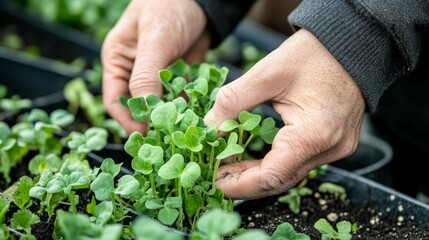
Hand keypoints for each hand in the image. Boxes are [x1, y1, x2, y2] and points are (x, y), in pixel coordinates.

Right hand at [102, 0, 209, 132]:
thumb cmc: (169, 5)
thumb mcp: (155, 39)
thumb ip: (146, 73)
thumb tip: (143, 109)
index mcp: (118, 61)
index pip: (114, 99)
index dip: (127, 119)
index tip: (144, 133)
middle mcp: (136, 72)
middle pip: (138, 107)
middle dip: (152, 122)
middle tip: (168, 137)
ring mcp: (159, 76)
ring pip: (162, 106)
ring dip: (173, 116)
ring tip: (186, 126)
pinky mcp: (180, 77)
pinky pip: (182, 98)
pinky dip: (190, 105)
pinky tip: (200, 111)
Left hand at [204, 29, 365, 199]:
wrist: (353, 44)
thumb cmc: (314, 54)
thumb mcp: (267, 73)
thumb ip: (233, 102)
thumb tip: (209, 128)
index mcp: (314, 134)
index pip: (271, 176)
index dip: (239, 184)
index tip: (214, 183)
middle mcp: (330, 148)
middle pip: (280, 181)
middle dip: (244, 183)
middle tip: (215, 177)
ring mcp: (336, 148)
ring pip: (290, 174)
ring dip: (258, 174)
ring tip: (228, 169)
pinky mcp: (336, 143)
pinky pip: (300, 163)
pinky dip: (274, 163)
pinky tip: (252, 159)